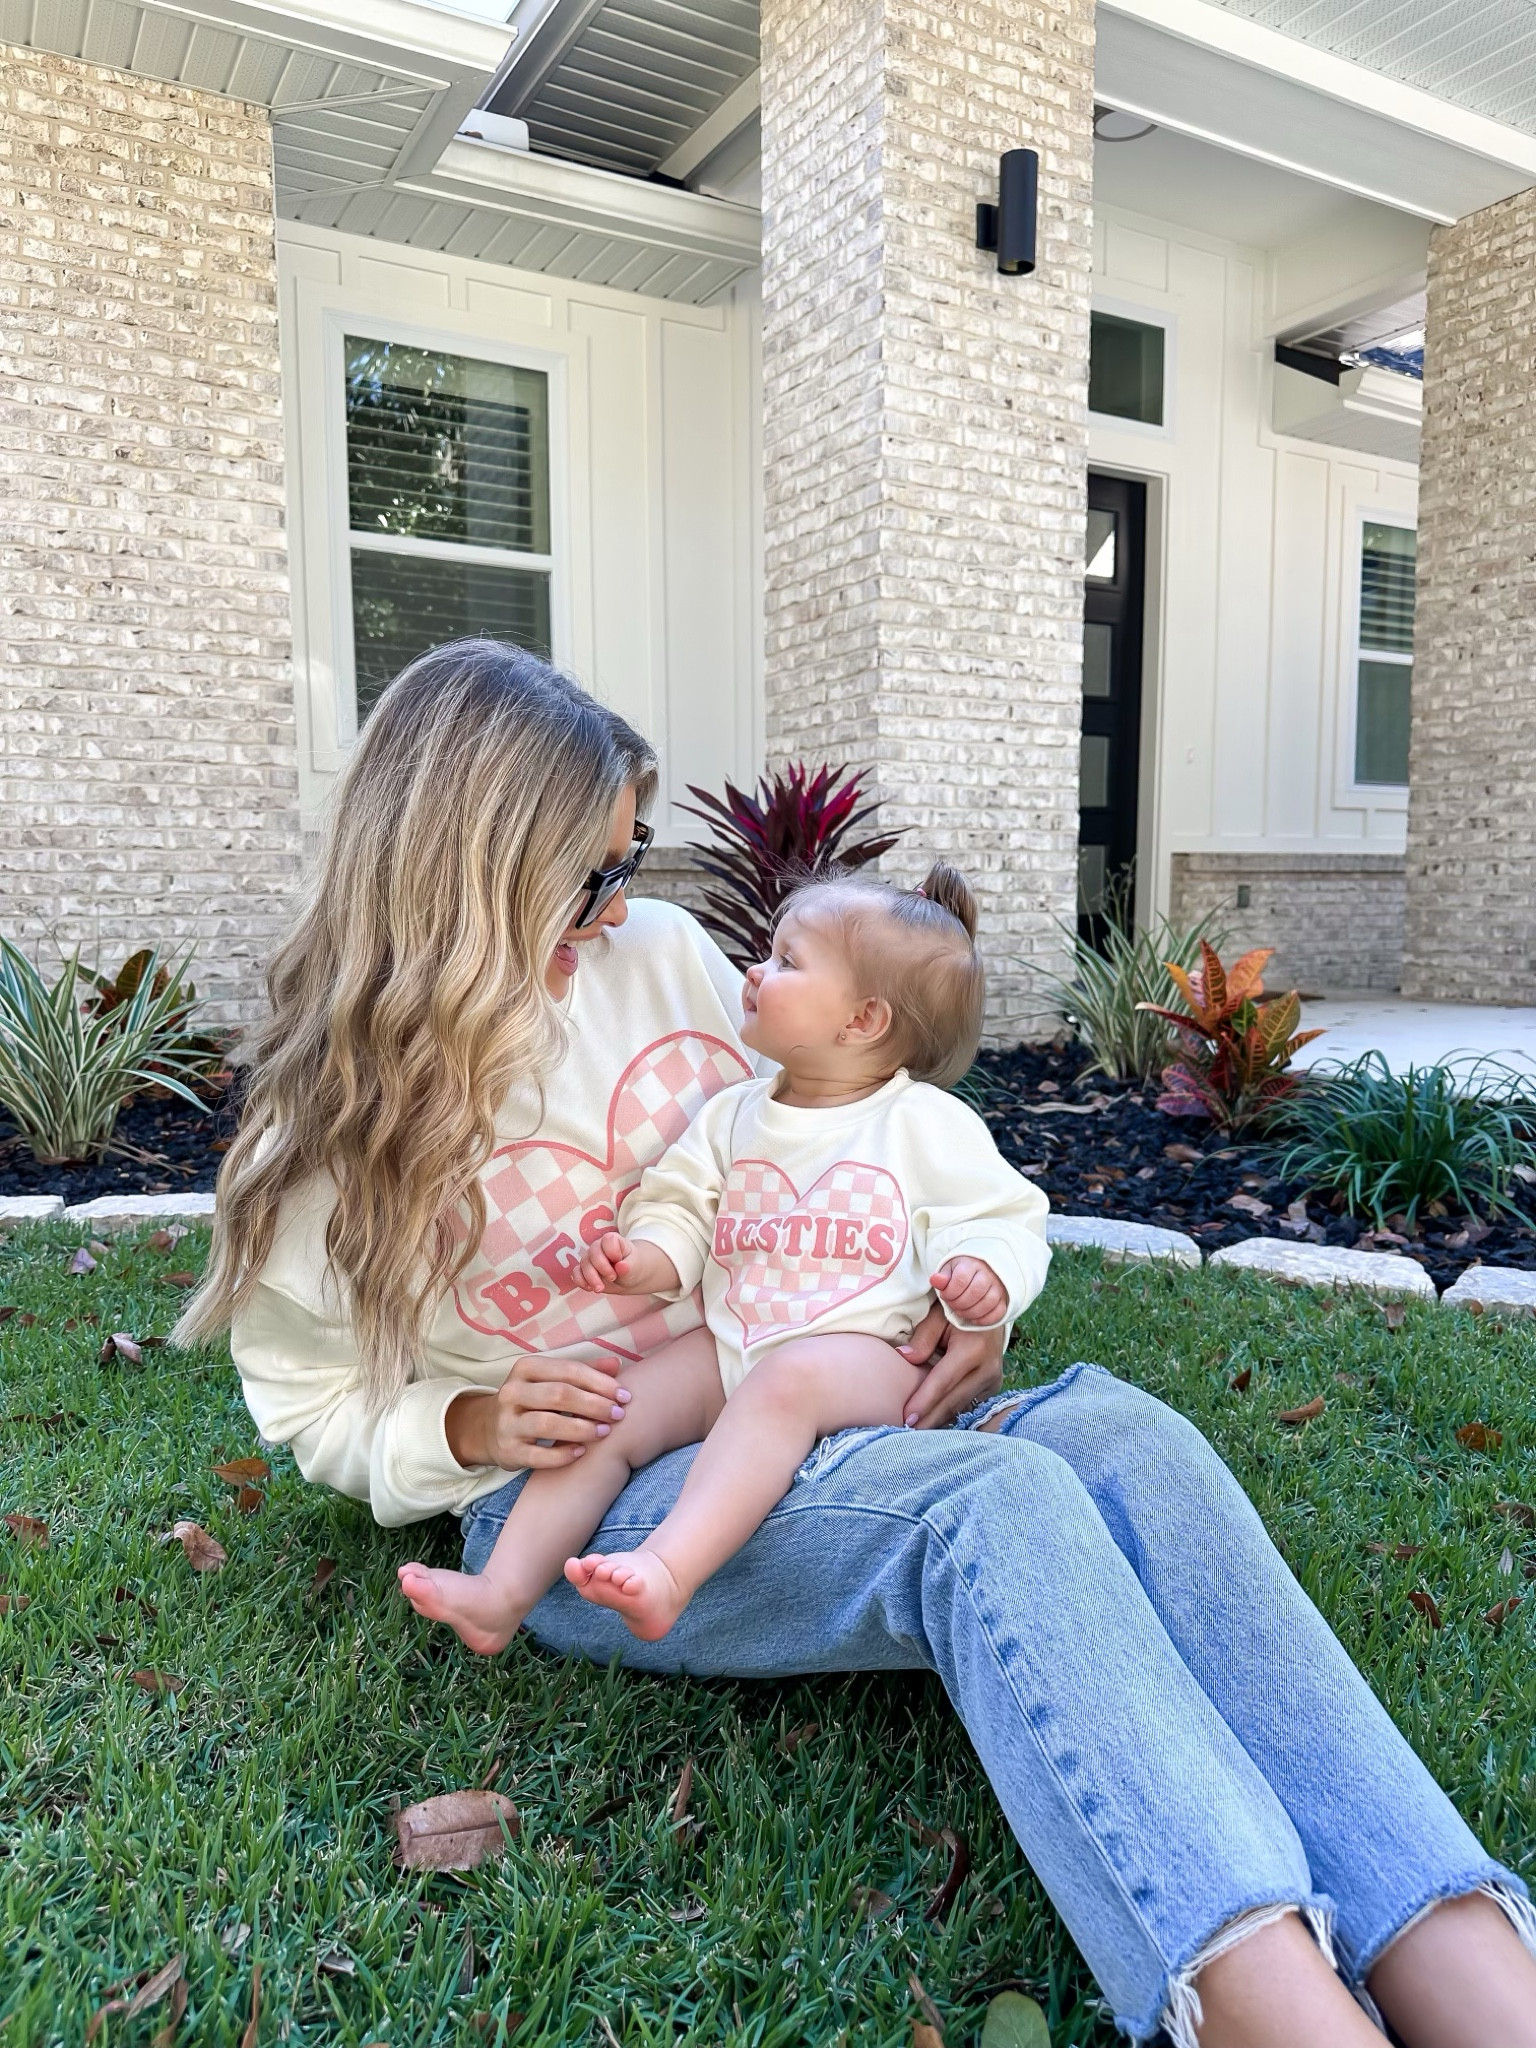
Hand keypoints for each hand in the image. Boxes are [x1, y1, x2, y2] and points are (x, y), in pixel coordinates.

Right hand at [444, 1353, 631, 1471]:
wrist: (488, 1429)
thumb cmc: (532, 1399)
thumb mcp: (551, 1379)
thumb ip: (583, 1371)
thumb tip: (616, 1364)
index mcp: (525, 1368)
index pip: (568, 1371)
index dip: (599, 1382)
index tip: (624, 1394)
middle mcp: (512, 1392)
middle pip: (559, 1395)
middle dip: (594, 1405)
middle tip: (618, 1415)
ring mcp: (507, 1423)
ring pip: (547, 1423)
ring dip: (581, 1428)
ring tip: (604, 1432)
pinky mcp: (508, 1450)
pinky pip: (538, 1455)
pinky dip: (562, 1454)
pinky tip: (582, 1452)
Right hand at [578, 1229, 636, 1292]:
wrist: (628, 1277)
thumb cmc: (632, 1267)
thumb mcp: (635, 1267)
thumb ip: (628, 1266)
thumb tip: (621, 1266)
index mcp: (613, 1240)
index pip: (608, 1240)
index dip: (612, 1252)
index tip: (619, 1262)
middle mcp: (599, 1247)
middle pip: (593, 1253)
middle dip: (602, 1268)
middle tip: (613, 1278)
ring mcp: (590, 1258)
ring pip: (584, 1264)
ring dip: (591, 1278)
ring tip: (600, 1289)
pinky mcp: (584, 1271)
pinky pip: (576, 1273)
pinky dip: (580, 1281)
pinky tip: (589, 1289)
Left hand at [897, 1306, 1005, 1428]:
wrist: (992, 1309)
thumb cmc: (959, 1309)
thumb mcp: (939, 1315)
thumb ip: (923, 1337)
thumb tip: (904, 1357)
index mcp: (973, 1349)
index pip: (944, 1382)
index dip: (925, 1401)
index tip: (907, 1418)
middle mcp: (987, 1369)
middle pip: (953, 1401)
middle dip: (929, 1420)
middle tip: (906, 1434)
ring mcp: (993, 1380)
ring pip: (961, 1407)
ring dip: (939, 1420)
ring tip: (915, 1433)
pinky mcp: (993, 1387)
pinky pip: (968, 1405)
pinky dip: (950, 1413)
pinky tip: (932, 1421)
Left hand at [932, 1257, 1008, 1326]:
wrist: (983, 1268)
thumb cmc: (963, 1271)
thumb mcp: (950, 1269)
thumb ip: (942, 1277)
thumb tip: (935, 1280)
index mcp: (972, 1264)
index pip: (960, 1280)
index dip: (949, 1293)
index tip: (945, 1295)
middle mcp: (988, 1274)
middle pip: (975, 1292)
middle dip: (959, 1303)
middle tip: (953, 1305)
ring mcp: (999, 1287)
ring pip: (988, 1303)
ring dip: (971, 1312)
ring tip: (961, 1312)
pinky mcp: (1005, 1299)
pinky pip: (999, 1312)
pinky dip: (985, 1319)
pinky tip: (974, 1318)